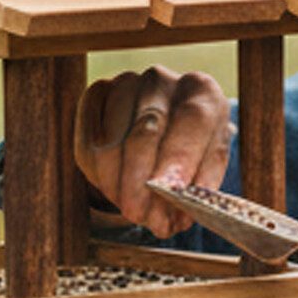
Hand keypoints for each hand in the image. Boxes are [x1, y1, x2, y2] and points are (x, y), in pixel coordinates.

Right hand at [75, 64, 230, 233]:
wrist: (168, 118)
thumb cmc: (194, 144)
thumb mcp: (210, 160)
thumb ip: (201, 182)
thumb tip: (181, 210)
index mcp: (201, 90)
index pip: (191, 121)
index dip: (180, 158)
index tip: (171, 190)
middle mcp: (162, 80)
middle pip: (146, 132)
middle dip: (141, 183)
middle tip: (142, 217)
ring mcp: (125, 83)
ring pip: (111, 141)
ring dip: (118, 185)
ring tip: (133, 212)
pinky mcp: (95, 96)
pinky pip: (88, 143)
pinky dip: (99, 175)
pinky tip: (115, 190)